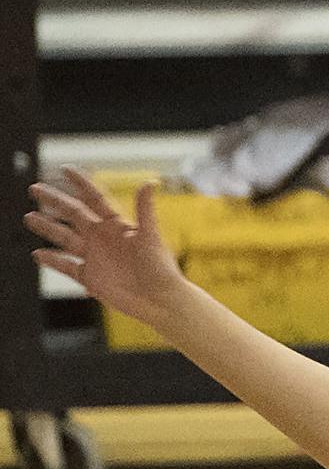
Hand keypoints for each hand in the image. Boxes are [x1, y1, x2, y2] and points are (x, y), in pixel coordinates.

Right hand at [25, 168, 189, 326]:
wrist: (158, 299)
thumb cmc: (159, 267)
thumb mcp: (151, 235)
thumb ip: (145, 208)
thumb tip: (151, 181)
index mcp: (117, 225)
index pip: (95, 198)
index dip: (80, 183)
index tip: (65, 169)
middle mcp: (103, 238)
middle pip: (74, 214)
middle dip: (54, 201)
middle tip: (35, 188)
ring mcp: (95, 257)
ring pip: (65, 239)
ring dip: (48, 228)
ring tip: (29, 217)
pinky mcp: (90, 277)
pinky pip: (66, 267)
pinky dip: (52, 261)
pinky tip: (38, 254)